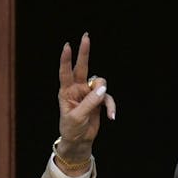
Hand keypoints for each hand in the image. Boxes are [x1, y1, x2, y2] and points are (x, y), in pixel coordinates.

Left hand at [55, 32, 115, 170]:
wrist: (79, 141)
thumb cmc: (72, 129)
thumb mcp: (77, 117)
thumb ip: (90, 102)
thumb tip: (103, 89)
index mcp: (66, 92)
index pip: (65, 73)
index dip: (66, 59)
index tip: (67, 46)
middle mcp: (77, 89)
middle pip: (82, 67)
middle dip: (84, 52)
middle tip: (85, 37)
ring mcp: (88, 94)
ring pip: (100, 83)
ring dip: (103, 94)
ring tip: (104, 108)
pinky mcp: (98, 101)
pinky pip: (108, 98)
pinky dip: (111, 106)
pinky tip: (111, 117)